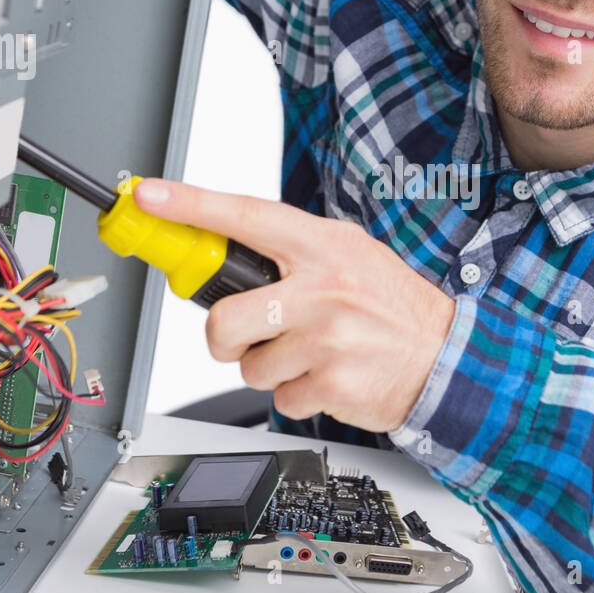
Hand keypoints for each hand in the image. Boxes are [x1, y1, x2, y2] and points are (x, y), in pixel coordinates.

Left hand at [133, 178, 455, 431]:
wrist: (446, 358)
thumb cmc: (390, 307)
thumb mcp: (349, 258)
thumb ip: (291, 254)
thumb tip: (220, 258)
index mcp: (325, 247)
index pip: (247, 216)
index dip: (191, 205)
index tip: (148, 195)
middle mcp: (325, 288)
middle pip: (225, 318)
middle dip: (223, 337)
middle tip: (243, 334)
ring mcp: (328, 339)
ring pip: (249, 365)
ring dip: (270, 367)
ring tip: (311, 353)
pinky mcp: (331, 384)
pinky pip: (279, 397)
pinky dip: (297, 393)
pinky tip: (328, 376)